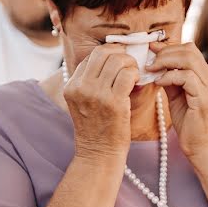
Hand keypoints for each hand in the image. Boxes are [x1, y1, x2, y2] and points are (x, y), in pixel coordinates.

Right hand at [64, 44, 138, 160]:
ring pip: (117, 60)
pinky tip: (136, 83)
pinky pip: (128, 74)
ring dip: (130, 64)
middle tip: (129, 65)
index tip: (119, 62)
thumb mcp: (83, 103)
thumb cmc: (96, 128)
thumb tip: (112, 58)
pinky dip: (135, 74)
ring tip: (133, 75)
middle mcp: (81, 87)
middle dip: (120, 54)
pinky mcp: (114, 102)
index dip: (109, 55)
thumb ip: (90, 82)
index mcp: (71, 86)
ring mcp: (96, 94)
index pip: (91, 56)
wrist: (98, 154)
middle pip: (103, 53)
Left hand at [148, 41, 207, 158]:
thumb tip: (155, 65)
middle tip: (148, 62)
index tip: (150, 50)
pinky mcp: (204, 98)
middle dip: (165, 52)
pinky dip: (169, 77)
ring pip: (188, 59)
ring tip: (151, 71)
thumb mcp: (176, 96)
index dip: (168, 47)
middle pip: (189, 50)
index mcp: (204, 75)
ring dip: (165, 62)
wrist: (201, 146)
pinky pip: (186, 77)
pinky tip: (159, 83)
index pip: (189, 49)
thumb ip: (169, 79)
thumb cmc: (189, 122)